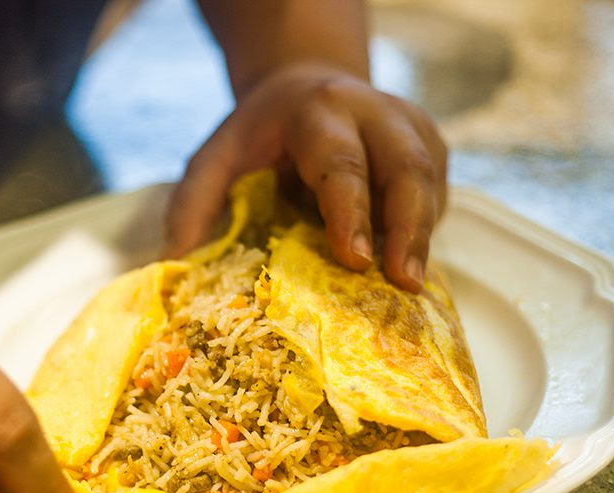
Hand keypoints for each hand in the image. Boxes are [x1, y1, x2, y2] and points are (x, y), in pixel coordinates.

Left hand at [164, 62, 447, 292]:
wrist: (303, 87)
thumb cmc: (257, 135)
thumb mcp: (215, 157)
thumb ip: (193, 204)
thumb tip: (175, 265)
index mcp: (318, 111)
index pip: (341, 162)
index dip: (351, 211)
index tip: (356, 258)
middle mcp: (372, 112)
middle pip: (407, 167)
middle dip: (409, 227)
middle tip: (404, 282)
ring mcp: (408, 127)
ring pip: (431, 180)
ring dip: (423, 234)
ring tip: (410, 285)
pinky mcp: (428, 147)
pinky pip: (437, 191)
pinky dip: (426, 230)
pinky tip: (409, 264)